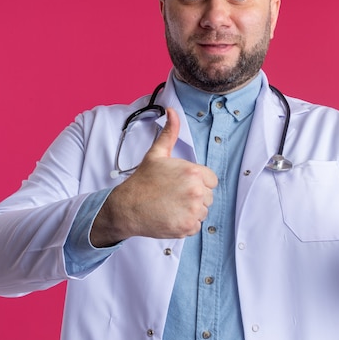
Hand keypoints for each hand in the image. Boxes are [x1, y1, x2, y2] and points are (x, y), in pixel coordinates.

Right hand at [91, 108, 217, 245]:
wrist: (127, 207)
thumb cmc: (143, 181)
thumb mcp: (157, 154)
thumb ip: (170, 133)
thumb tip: (172, 111)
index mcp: (193, 172)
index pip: (211, 180)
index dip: (198, 182)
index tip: (182, 184)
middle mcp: (196, 191)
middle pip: (208, 196)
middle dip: (195, 197)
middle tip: (174, 196)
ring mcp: (192, 211)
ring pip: (203, 212)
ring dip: (191, 211)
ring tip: (172, 206)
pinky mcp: (187, 227)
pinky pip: (196, 226)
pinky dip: (186, 224)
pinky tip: (171, 216)